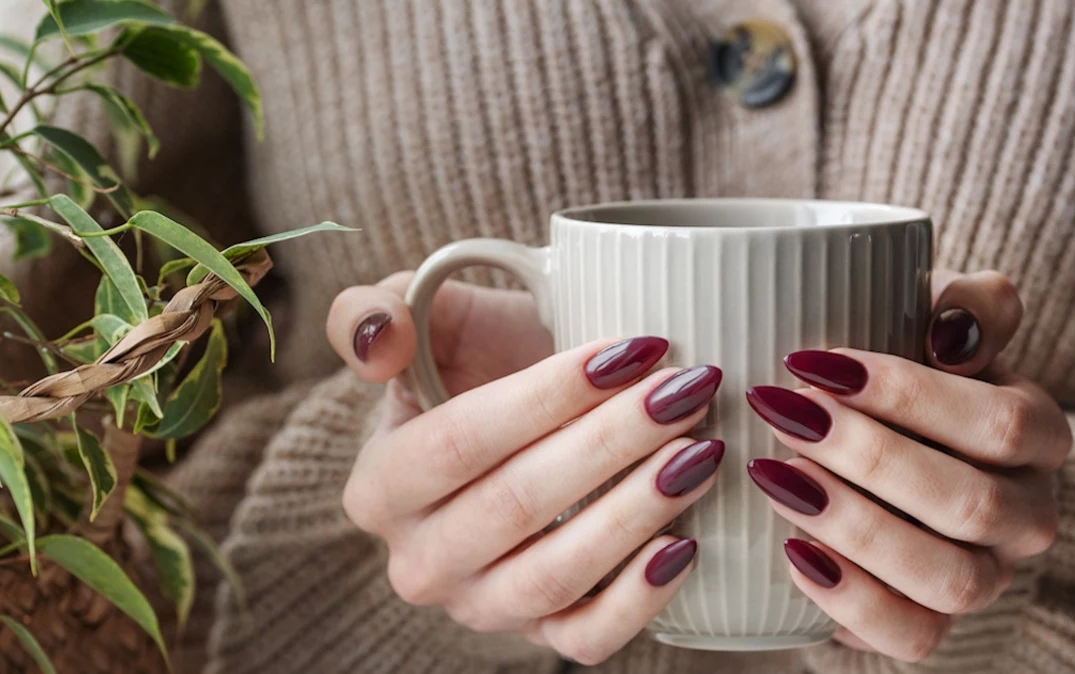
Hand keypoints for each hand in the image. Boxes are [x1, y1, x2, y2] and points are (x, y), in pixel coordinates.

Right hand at [326, 272, 724, 664]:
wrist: (523, 422)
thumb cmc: (480, 359)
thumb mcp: (423, 316)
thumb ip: (374, 309)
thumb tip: (379, 340)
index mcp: (380, 485)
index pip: (460, 442)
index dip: (547, 397)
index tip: (629, 352)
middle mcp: (420, 560)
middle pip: (516, 504)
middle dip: (612, 443)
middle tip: (685, 391)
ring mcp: (479, 605)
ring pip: (555, 574)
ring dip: (635, 512)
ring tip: (700, 451)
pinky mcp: (539, 635)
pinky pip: (587, 638)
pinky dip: (638, 598)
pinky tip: (685, 541)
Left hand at [745, 270, 1070, 661]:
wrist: (867, 438)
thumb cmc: (896, 361)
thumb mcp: (927, 310)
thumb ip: (965, 302)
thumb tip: (951, 333)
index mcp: (1037, 432)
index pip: (1002, 424)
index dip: (910, 396)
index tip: (812, 361)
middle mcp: (1026, 512)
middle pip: (972, 504)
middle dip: (868, 458)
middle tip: (781, 414)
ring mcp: (985, 577)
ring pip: (949, 579)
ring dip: (856, 528)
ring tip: (776, 476)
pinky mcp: (932, 624)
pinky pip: (913, 636)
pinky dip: (852, 600)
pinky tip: (792, 550)